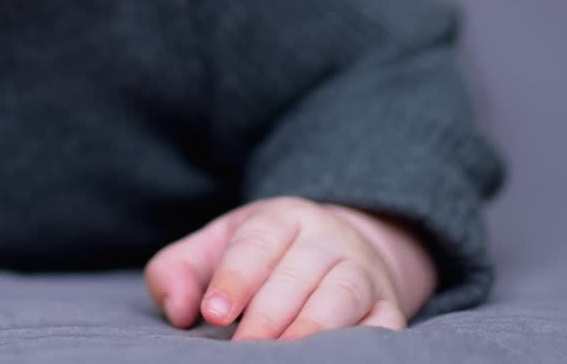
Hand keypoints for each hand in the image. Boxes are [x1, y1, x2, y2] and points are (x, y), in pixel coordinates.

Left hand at [145, 196, 407, 340]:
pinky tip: (333, 359)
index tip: (214, 313)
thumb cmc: (260, 256)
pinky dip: (365, 344)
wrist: (337, 248)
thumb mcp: (216, 247)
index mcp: (281, 217)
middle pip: (298, 272)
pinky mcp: (389, 309)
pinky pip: (384, 326)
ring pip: (341, 295)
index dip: (236, 278)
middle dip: (268, 313)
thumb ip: (180, 270)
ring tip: (282, 358)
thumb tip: (177, 310)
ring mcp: (362, 272)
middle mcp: (326, 239)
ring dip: (312, 329)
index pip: (258, 242)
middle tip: (241, 348)